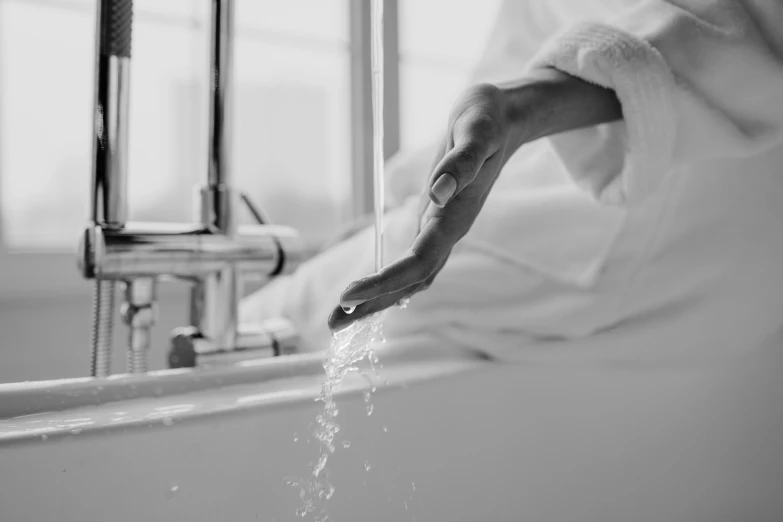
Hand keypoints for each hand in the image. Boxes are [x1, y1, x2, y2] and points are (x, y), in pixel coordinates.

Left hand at [328, 68, 621, 330]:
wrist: (507, 119)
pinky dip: (391, 282)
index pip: (417, 262)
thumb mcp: (476, 130)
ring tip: (343, 314)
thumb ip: (462, 161)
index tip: (347, 296)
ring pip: (413, 278)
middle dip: (373, 304)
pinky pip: (415, 264)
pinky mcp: (440, 223)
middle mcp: (450, 231)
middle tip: (332, 324)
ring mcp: (446, 230)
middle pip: (412, 282)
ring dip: (379, 299)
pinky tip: (373, 291)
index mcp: (456, 216)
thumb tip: (438, 191)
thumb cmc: (488, 120)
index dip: (383, 283)